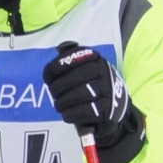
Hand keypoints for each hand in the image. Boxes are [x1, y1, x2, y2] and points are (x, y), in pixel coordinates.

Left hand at [40, 42, 147, 162]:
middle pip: (75, 77)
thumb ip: (71, 59)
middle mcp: (104, 71)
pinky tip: (67, 115)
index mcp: (95, 58)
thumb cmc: (90, 88)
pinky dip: (72, 114)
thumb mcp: (83, 69)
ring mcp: (108, 90)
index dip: (56, 66)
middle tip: (54, 96)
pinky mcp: (109, 109)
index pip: (74, 56)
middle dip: (58, 88)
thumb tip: (60, 47)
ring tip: (59, 107)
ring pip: (81, 93)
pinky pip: (86, 111)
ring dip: (63, 103)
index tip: (48, 78)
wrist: (114, 109)